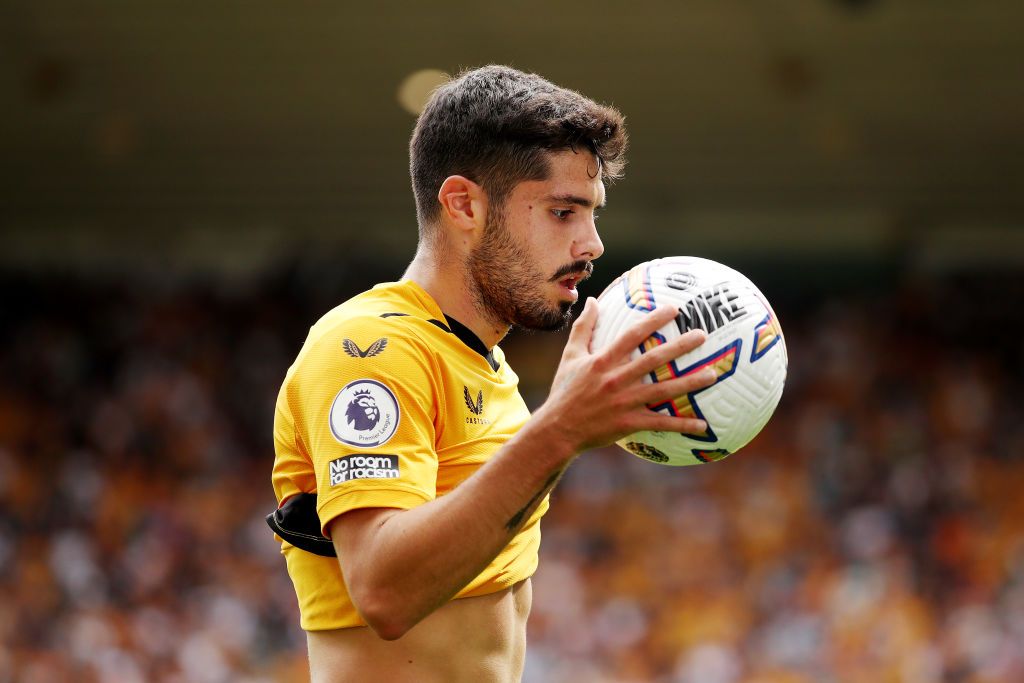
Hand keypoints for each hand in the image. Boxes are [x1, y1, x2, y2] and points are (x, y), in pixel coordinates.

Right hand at [543, 297, 716, 453]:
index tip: (674, 308)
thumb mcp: (570, 356)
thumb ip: (583, 328)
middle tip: (703, 335)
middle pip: (653, 359)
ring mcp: (624, 402)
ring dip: (690, 382)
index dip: (653, 320)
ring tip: (713, 374)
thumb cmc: (564, 391)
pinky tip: (703, 425)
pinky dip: (683, 425)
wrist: (557, 430)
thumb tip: (593, 300)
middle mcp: (616, 379)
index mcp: (602, 361)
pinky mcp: (629, 423)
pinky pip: (661, 424)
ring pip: (663, 390)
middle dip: (680, 346)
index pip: (632, 335)